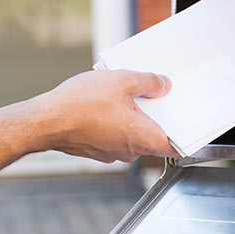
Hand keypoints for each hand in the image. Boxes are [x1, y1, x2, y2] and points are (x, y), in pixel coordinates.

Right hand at [37, 70, 175, 161]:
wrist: (44, 122)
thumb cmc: (81, 105)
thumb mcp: (123, 80)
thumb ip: (149, 82)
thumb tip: (163, 84)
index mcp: (145, 139)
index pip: (177, 145)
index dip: (186, 133)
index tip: (190, 122)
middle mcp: (131, 152)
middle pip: (154, 135)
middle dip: (155, 115)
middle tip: (152, 94)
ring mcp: (113, 153)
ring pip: (132, 134)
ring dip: (132, 116)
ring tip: (121, 94)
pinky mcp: (97, 150)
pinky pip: (114, 134)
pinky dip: (115, 121)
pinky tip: (104, 103)